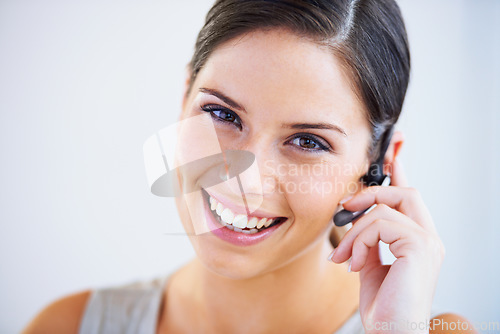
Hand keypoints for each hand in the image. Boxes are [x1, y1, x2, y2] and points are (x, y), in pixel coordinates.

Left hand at [330, 158, 444, 332]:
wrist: (391, 332)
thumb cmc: (383, 305)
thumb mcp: (371, 264)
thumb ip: (368, 240)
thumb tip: (354, 218)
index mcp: (418, 240)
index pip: (410, 198)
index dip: (398, 173)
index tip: (391, 153)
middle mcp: (428, 238)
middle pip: (404, 192)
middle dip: (370, 193)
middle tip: (345, 207)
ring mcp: (428, 242)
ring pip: (384, 208)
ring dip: (354, 230)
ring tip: (343, 256)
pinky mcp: (420, 247)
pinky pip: (380, 224)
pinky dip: (359, 241)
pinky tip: (355, 263)